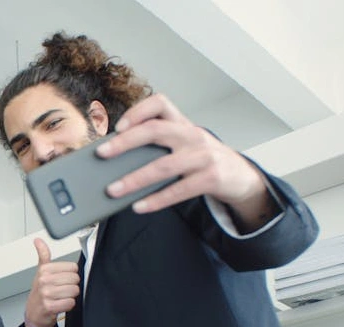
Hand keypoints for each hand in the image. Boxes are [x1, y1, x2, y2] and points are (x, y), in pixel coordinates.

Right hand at [23, 238, 79, 326]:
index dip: (70, 275)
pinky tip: (60, 305)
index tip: (61, 280)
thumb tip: (38, 240)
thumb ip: (43, 255)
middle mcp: (44, 280)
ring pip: (74, 291)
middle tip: (61, 290)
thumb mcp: (41, 272)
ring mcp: (46, 293)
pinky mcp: (49, 306)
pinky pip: (70, 303)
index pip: (73, 268)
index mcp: (44, 270)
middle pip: (75, 279)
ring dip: (70, 296)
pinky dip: (68, 305)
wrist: (33, 314)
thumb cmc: (39, 293)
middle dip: (71, 286)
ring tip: (60, 298)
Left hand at [98, 94, 277, 230]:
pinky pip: (179, 190)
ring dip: (134, 179)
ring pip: (163, 165)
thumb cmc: (202, 159)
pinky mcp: (212, 177)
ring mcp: (203, 155)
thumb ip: (157, 146)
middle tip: (102, 154)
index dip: (137, 111)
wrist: (241, 176)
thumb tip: (114, 164)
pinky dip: (156, 200)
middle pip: (156, 130)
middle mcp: (192, 135)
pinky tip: (139, 206)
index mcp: (182, 123)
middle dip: (125, 142)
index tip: (118, 126)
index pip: (160, 103)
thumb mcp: (183, 144)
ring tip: (113, 190)